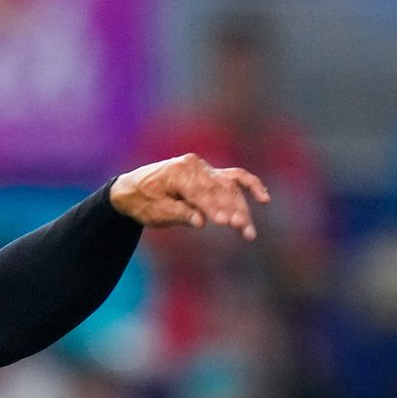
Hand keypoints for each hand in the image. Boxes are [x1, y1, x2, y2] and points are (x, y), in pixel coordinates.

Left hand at [109, 153, 270, 240]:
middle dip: (233, 210)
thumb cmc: (142, 202)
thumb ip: (179, 214)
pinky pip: (234, 177)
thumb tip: (200, 221)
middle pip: (219, 190)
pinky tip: (264, 198)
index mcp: (178, 172)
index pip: (201, 192)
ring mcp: (204, 168)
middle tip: (244, 229)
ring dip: (242, 209)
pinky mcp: (210, 173)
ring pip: (229, 188)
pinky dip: (249, 186)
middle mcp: (194, 166)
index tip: (226, 223)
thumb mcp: (155, 211)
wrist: (132, 188)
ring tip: (248, 231)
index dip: (214, 208)